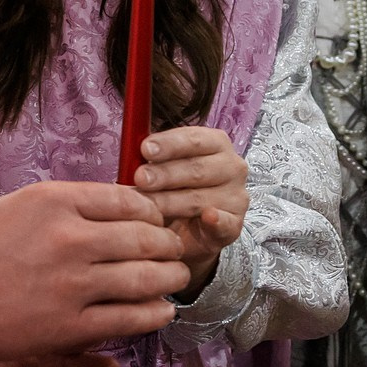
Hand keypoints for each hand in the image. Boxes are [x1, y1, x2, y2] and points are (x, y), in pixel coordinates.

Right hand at [0, 180, 189, 360]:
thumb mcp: (15, 206)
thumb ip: (65, 208)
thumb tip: (111, 213)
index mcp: (56, 200)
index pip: (130, 199)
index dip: (153, 213)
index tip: (156, 223)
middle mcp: (71, 237)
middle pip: (146, 237)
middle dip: (169, 246)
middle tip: (175, 253)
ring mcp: (73, 283)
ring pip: (146, 278)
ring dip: (170, 279)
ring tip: (175, 280)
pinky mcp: (70, 326)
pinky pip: (130, 318)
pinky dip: (154, 314)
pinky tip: (161, 312)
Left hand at [131, 127, 248, 297]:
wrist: (188, 228)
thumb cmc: (173, 188)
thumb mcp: (164, 167)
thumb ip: (153, 159)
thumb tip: (129, 155)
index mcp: (215, 143)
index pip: (193, 139)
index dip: (168, 143)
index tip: (145, 149)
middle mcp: (231, 166)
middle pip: (196, 168)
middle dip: (164, 174)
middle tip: (140, 178)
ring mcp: (236, 196)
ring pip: (200, 197)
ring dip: (171, 201)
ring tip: (146, 206)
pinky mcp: (236, 224)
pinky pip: (226, 223)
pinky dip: (217, 221)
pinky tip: (207, 217)